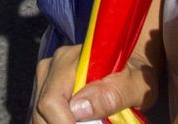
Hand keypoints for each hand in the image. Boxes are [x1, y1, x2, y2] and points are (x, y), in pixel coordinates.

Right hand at [32, 41, 158, 122]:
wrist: (134, 60)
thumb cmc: (138, 72)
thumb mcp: (136, 85)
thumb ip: (111, 95)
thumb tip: (78, 109)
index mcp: (71, 61)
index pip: (51, 100)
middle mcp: (53, 65)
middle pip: (41, 110)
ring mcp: (48, 75)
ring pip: (39, 114)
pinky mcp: (49, 86)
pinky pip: (44, 113)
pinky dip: (56, 122)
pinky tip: (74, 123)